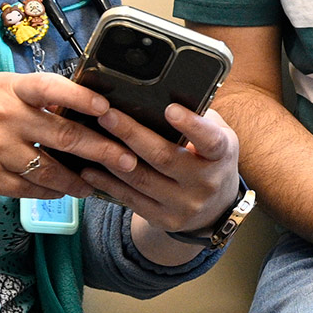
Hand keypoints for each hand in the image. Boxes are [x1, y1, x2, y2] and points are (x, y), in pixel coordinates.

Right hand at [0, 71, 132, 199]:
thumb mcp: (6, 88)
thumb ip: (42, 95)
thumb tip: (90, 105)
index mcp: (13, 89)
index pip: (50, 88)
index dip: (80, 97)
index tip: (106, 108)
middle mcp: (5, 117)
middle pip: (62, 135)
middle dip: (101, 150)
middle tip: (127, 160)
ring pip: (49, 170)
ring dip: (78, 181)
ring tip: (96, 185)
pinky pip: (30, 189)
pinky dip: (51, 192)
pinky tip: (65, 191)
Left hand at [74, 98, 244, 237]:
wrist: (215, 208)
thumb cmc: (209, 160)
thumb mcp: (217, 136)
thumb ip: (198, 117)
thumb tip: (163, 93)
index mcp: (221, 156)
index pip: (210, 140)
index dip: (191, 126)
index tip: (170, 109)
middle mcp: (205, 183)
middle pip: (163, 157)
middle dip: (132, 134)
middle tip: (107, 115)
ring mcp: (185, 205)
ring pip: (141, 179)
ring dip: (112, 158)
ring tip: (91, 137)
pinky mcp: (165, 219)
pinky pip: (131, 200)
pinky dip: (108, 183)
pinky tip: (90, 169)